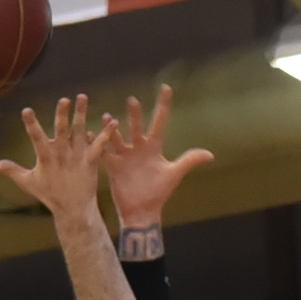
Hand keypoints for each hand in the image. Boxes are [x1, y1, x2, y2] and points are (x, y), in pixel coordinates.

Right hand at [0, 92, 118, 222]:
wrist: (73, 209)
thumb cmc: (49, 194)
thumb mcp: (27, 182)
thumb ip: (10, 170)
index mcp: (46, 157)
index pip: (36, 137)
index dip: (31, 124)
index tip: (26, 110)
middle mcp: (62, 154)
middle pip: (61, 130)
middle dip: (62, 115)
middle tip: (64, 100)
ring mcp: (77, 156)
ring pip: (80, 131)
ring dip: (81, 114)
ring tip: (83, 97)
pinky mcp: (91, 161)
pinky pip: (100, 145)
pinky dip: (106, 134)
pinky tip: (113, 121)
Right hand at [98, 85, 210, 232]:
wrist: (143, 212)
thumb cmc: (159, 193)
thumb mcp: (174, 174)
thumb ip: (189, 161)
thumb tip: (210, 154)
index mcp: (154, 147)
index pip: (160, 121)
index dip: (163, 105)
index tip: (165, 87)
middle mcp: (138, 148)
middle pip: (137, 126)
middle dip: (134, 114)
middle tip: (132, 100)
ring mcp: (125, 156)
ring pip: (117, 137)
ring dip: (112, 127)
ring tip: (108, 117)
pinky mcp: (113, 166)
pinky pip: (103, 152)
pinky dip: (97, 143)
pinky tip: (90, 133)